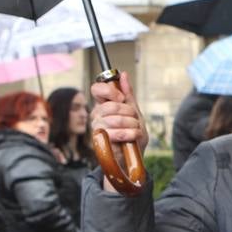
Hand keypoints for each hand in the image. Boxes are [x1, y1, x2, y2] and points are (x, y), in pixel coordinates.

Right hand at [89, 73, 147, 190]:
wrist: (132, 157)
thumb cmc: (132, 134)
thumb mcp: (134, 111)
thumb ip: (127, 93)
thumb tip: (123, 74)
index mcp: (103, 105)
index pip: (97, 89)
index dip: (110, 91)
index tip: (122, 98)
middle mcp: (96, 115)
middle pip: (111, 105)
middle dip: (129, 112)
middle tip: (134, 120)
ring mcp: (96, 128)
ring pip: (116, 119)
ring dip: (132, 124)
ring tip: (135, 130)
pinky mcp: (100, 142)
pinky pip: (116, 132)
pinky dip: (130, 134)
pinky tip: (133, 137)